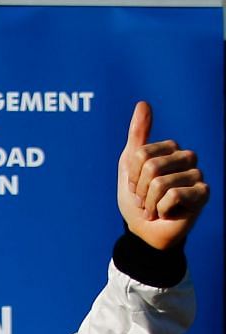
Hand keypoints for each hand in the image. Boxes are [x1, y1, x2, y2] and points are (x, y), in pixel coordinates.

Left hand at [118, 100, 208, 249]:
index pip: (141, 153)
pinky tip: (167, 213)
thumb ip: (137, 135)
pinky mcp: (203, 194)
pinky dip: (161, 209)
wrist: (144, 231)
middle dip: (140, 188)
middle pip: (151, 166)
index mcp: (171, 149)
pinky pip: (172, 196)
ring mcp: (197, 176)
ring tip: (155, 207)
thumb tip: (143, 103)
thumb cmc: (137, 199)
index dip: (131, 174)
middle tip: (145, 198)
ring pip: (160, 183)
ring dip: (149, 202)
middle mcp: (188, 159)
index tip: (136, 185)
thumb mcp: (129, 166)